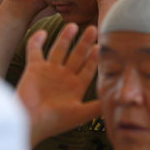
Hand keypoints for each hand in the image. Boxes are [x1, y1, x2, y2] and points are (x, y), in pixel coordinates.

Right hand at [17, 23, 100, 146]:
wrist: (29, 123)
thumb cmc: (54, 122)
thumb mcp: (80, 114)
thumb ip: (98, 106)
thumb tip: (120, 101)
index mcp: (77, 86)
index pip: (89, 68)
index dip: (96, 57)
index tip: (102, 46)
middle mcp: (64, 77)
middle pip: (77, 55)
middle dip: (85, 43)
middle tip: (94, 28)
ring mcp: (49, 72)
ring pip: (59, 50)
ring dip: (66, 38)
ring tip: (73, 25)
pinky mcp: (33, 69)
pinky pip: (35, 51)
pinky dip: (37, 41)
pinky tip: (42, 31)